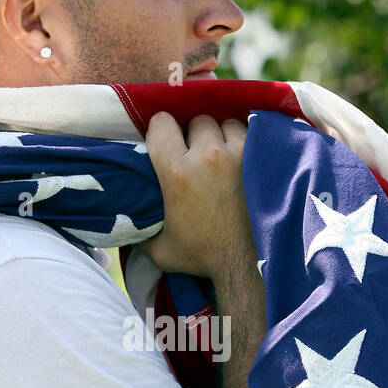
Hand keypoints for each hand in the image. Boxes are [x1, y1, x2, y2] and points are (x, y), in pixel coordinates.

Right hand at [139, 112, 255, 281]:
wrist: (247, 266)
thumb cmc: (202, 258)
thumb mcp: (158, 248)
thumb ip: (139, 228)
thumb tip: (123, 218)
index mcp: (176, 171)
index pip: (161, 122)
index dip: (162, 131)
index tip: (167, 143)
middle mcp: (207, 155)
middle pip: (197, 121)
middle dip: (195, 135)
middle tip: (198, 156)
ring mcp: (239, 153)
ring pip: (225, 124)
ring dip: (222, 136)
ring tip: (223, 158)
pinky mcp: (263, 157)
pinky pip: (251, 133)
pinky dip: (246, 142)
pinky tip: (244, 160)